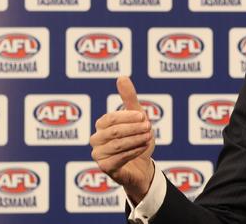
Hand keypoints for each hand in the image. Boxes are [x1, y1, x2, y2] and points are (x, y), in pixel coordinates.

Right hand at [90, 76, 154, 203]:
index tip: (143, 116)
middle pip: (114, 132)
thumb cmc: (138, 139)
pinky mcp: (105, 168)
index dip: (127, 116)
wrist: (143, 166)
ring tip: (148, 137)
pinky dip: (134, 151)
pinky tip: (143, 148)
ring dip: (136, 140)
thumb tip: (121, 77)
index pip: (110, 118)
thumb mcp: (137, 117)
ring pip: (117, 145)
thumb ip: (128, 98)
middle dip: (134, 129)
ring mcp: (99, 155)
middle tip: (149, 127)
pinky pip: (119, 159)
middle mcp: (96, 139)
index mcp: (102, 125)